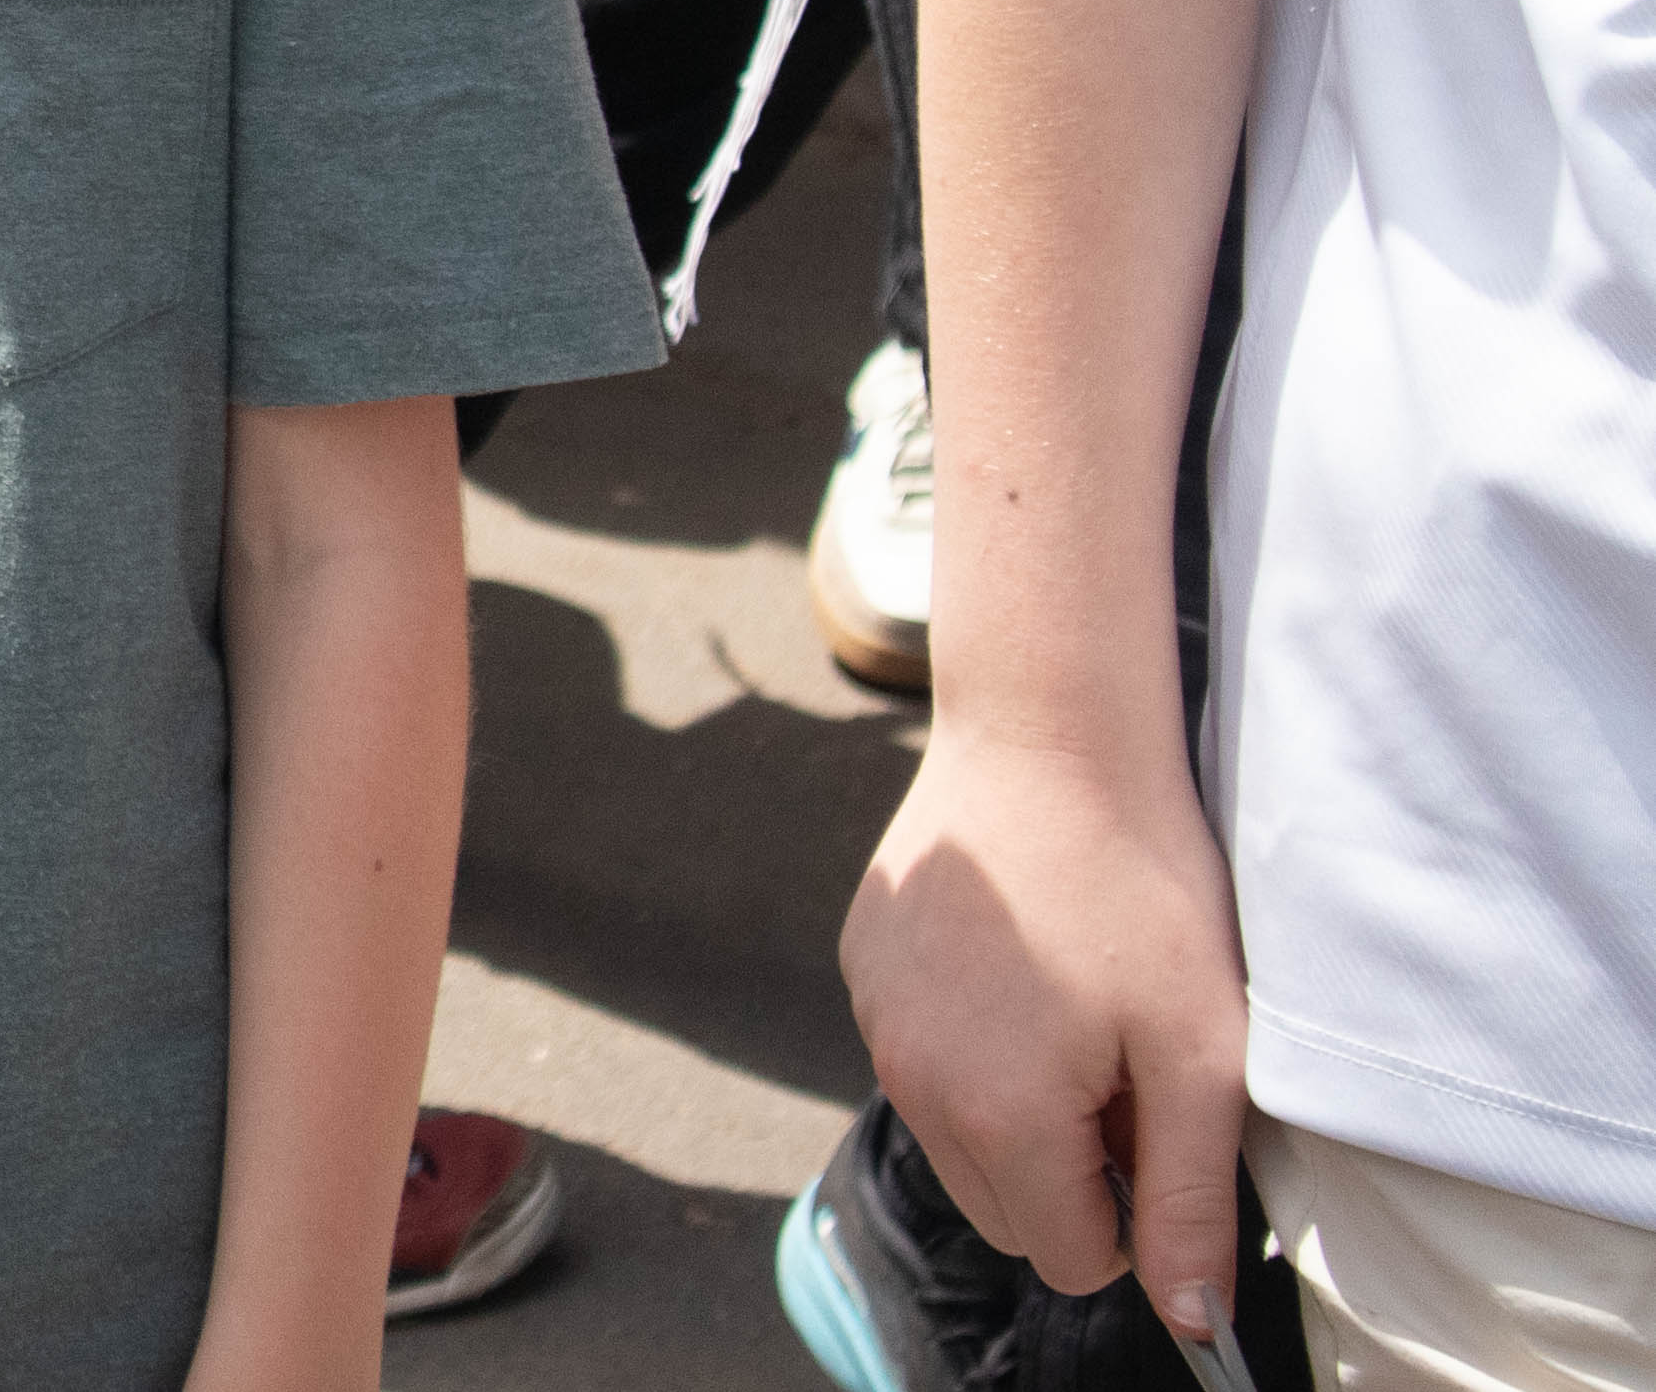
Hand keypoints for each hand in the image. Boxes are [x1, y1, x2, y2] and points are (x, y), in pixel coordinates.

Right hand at [844, 718, 1255, 1336]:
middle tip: (1125, 1071)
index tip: (1160, 1125)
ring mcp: (873, 1022)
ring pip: (958, 1140)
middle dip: (1071, 1174)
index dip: (1135, 1214)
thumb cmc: (1140, 887)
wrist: (1043, 738)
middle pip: (1006, 1213)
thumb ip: (1190, 1200)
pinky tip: (1021, 965)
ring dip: (1019, 1115)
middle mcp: (911, 1082)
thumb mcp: (1202, 1053)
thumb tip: (1188, 1324)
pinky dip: (972, 1049)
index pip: (1069, 1257)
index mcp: (997, 1115)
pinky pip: (920, 1061)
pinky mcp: (861, 969)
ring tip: (1076, 1012)